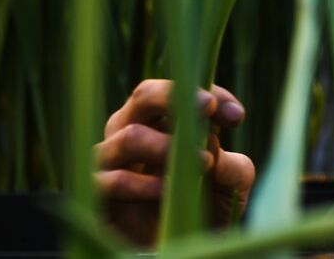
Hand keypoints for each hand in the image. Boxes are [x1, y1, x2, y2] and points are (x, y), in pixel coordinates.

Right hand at [96, 79, 254, 245]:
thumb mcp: (231, 186)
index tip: (235, 117)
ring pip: (128, 136)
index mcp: (164, 121)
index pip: (180, 91)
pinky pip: (111, 180)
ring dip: (165, 145)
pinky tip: (167, 190)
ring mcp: (112, 161)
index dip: (209, 94)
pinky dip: (141, 183)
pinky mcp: (98, 196)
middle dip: (176, 96)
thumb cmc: (205, 208)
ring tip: (200, 162)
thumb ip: (233, 167)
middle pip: (144, 95)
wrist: (182, 250)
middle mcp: (133, 131)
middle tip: (207, 109)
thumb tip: (213, 150)